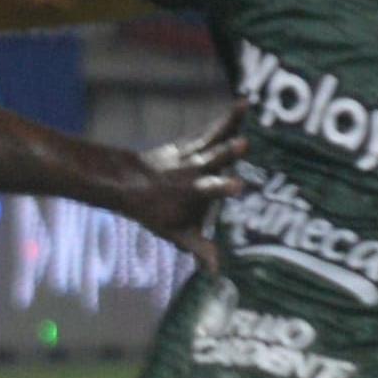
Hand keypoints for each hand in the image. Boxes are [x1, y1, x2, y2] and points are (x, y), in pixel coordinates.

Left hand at [120, 106, 248, 267]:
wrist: (130, 182)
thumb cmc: (157, 212)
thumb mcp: (176, 233)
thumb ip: (199, 248)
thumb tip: (216, 272)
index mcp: (193, 192)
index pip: (210, 191)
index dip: (223, 188)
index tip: (239, 185)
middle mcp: (194, 170)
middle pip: (213, 160)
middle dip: (228, 153)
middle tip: (245, 144)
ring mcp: (192, 154)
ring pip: (214, 137)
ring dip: (231, 124)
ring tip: (248, 106)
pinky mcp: (191, 143)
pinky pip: (212, 129)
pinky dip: (227, 119)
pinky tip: (245, 104)